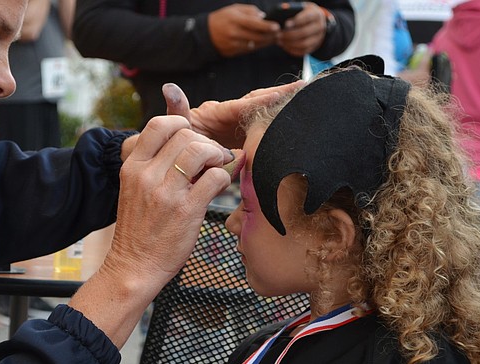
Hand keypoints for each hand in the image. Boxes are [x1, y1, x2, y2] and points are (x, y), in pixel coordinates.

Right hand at [106, 116, 232, 288]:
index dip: (182, 124)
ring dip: (217, 155)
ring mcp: (165, 192)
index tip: (192, 140)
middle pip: (185, 134)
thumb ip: (156, 165)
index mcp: (132, 167)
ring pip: (201, 149)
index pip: (159, 125)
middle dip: (205, 142)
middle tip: (212, 158)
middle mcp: (146, 175)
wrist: (134, 267)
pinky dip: (224, 177)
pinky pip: (215, 176)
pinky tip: (219, 187)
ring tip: (217, 169)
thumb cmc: (140, 231)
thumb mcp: (137, 190)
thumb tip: (191, 142)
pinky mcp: (186, 210)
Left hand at [162, 82, 303, 147]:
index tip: (286, 91)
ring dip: (285, 110)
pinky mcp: (245, 145)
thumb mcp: (174, 127)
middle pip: (262, 104)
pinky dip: (278, 131)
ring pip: (266, 118)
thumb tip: (170, 88)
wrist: (173, 161)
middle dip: (284, 95)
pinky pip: (263, 137)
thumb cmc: (172, 142)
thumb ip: (177, 111)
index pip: (247, 104)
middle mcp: (233, 117)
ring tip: (310, 105)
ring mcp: (241, 130)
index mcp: (219, 112)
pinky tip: (297, 131)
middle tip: (308, 89)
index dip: (266, 99)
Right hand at [207, 3, 278, 56]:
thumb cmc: (222, 18)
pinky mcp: (233, 51)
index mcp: (235, 20)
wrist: (205, 33)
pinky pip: (248, 49)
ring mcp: (233, 44)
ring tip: (273, 38)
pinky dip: (257, 46)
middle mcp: (234, 33)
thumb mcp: (234, 9)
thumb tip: (263, 16)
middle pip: (257, 36)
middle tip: (279, 33)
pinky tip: (262, 42)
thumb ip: (250, 11)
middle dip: (270, 35)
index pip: (254, 24)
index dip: (267, 26)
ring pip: (254, 45)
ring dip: (265, 42)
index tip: (277, 26)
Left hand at [276, 2, 326, 56]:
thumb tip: (283, 9)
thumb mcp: (301, 8)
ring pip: (303, 44)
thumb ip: (292, 9)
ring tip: (280, 41)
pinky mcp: (314, 47)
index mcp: (317, 15)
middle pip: (304, 32)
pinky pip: (303, 51)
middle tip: (278, 35)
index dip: (296, 21)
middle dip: (289, 35)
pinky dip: (292, 50)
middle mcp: (320, 27)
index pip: (307, 18)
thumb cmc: (304, 14)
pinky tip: (285, 46)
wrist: (314, 22)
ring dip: (289, 44)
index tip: (285, 24)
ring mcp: (318, 38)